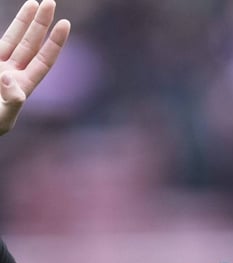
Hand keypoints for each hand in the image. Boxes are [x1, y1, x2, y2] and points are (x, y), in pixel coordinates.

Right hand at [0, 0, 70, 134]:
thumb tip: (9, 78)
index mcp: (23, 86)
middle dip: (40, 24)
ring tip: (34, 3)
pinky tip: (17, 20)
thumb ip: (11, 103)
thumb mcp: (2, 119)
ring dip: (22, 21)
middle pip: (31, 44)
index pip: (44, 59)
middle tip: (51, 3)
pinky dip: (4, 31)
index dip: (55, 42)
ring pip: (12, 39)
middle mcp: (12, 73)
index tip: (64, 23)